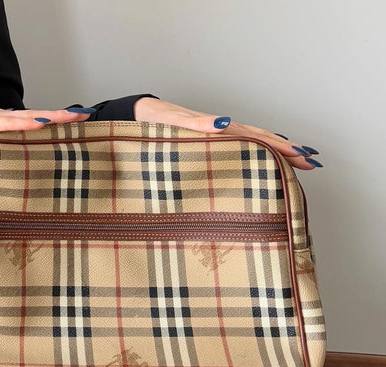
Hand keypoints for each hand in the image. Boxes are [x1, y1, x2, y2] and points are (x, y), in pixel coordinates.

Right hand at [0, 90, 93, 137]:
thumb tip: (4, 161)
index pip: (32, 121)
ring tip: (74, 116)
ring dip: (52, 116)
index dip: (53, 121)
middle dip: (63, 116)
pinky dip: (26, 123)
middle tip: (86, 116)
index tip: (73, 123)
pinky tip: (42, 122)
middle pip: (37, 116)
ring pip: (28, 117)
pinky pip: (7, 123)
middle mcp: (0, 117)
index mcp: (0, 123)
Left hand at [133, 97, 321, 169]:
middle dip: (286, 152)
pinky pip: (236, 151)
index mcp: (217, 129)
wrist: (137, 118)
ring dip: (274, 154)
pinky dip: (254, 156)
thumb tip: (224, 123)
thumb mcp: (172, 123)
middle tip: (311, 164)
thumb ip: (196, 124)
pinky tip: (258, 165)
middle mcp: (220, 133)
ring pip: (252, 145)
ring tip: (295, 164)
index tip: (302, 157)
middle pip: (260, 141)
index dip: (279, 148)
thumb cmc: (152, 123)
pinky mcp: (206, 147)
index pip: (256, 138)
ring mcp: (215, 140)